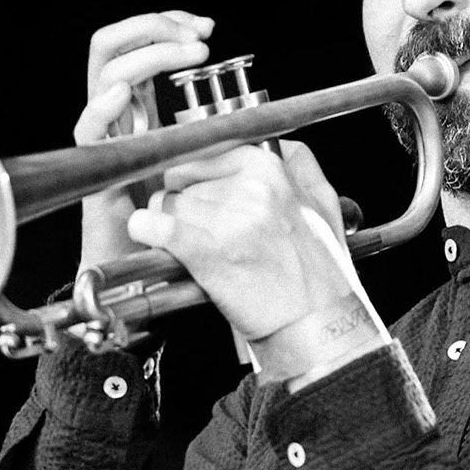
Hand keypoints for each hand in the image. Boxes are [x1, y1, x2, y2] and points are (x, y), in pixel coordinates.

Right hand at [72, 11, 213, 270]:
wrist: (146, 269)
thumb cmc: (176, 219)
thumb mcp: (203, 161)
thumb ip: (213, 127)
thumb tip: (245, 101)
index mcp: (138, 107)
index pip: (138, 43)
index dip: (166, 24)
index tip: (205, 26)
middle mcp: (116, 116)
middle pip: (112, 46)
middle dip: (155, 27)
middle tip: (199, 36)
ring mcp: (103, 141)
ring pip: (105, 75)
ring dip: (148, 55)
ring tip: (188, 55)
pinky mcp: (95, 172)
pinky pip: (88, 131)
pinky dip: (103, 105)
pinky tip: (123, 93)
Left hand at [126, 141, 386, 382]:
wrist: (318, 324)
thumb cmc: (319, 271)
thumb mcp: (322, 203)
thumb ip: (299, 165)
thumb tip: (277, 144)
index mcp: (273, 168)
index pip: (207, 152)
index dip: (197, 176)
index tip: (198, 193)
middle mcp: (252, 187)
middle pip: (183, 178)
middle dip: (183, 203)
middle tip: (203, 230)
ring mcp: (230, 218)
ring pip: (167, 203)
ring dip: (169, 224)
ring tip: (193, 247)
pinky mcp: (208, 251)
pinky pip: (156, 226)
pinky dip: (147, 231)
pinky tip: (151, 236)